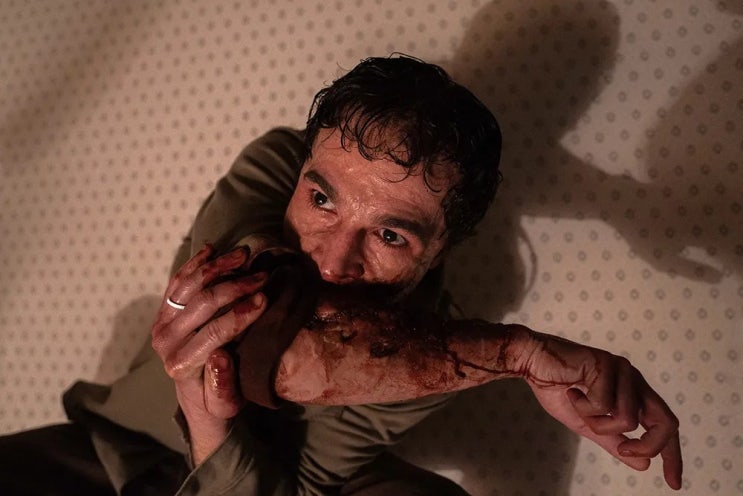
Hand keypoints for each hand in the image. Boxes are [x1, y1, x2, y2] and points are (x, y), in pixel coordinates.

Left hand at [151, 245, 267, 463]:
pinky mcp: (164, 310)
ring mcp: (161, 322)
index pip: (214, 331)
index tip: (265, 297)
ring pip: (189, 283)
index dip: (240, 312)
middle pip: (202, 302)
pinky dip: (196, 262)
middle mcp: (165, 342)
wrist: (195, 394)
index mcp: (181, 364)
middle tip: (263, 275)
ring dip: (219, 266)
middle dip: (236, 286)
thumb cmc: (218, 400)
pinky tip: (213, 249)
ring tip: (245, 255)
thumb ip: (222, 387)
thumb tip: (220, 357)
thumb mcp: (226, 405)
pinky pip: (179, 279)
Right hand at [521, 328, 681, 489]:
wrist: (533, 361)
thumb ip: (615, 441)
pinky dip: (582, 406)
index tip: (674, 482)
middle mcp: (634, 380)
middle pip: (665, 422)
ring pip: (627, 419)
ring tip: (576, 402)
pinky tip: (570, 390)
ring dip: (596, 421)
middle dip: (648, 445)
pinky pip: (603, 405)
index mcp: (633, 393)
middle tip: (623, 450)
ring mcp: (623, 371)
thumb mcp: (588, 424)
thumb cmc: (557, 387)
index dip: (672, 455)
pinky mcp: (608, 365)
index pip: (664, 425)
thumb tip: (644, 464)